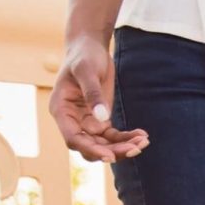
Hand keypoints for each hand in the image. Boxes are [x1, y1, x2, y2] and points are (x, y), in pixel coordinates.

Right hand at [48, 35, 148, 163]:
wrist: (90, 47)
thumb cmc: (84, 56)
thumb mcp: (87, 71)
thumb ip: (93, 93)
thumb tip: (102, 118)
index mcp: (61, 110)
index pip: (73, 139)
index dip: (91, 149)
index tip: (109, 156)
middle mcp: (72, 120)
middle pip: (91, 146)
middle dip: (113, 151)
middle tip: (136, 148)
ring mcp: (86, 122)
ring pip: (104, 145)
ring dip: (123, 147)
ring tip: (143, 142)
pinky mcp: (100, 120)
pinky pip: (114, 136)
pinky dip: (128, 138)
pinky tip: (143, 135)